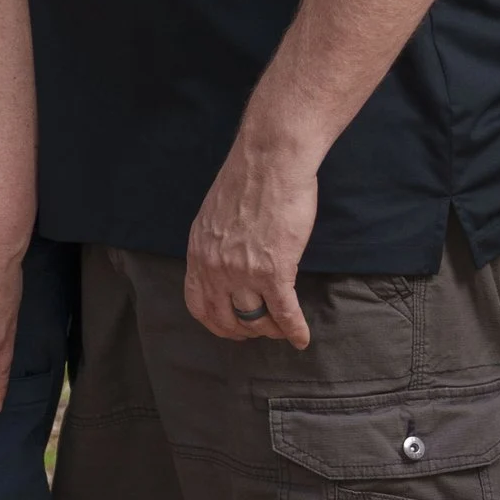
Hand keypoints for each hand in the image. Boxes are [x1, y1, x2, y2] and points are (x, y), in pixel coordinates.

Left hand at [184, 126, 316, 344]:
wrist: (270, 161)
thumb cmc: (248, 179)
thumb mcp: (214, 215)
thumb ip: (215, 243)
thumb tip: (225, 259)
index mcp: (198, 252)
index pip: (198, 304)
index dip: (215, 322)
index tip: (230, 327)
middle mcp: (215, 267)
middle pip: (225, 319)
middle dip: (243, 331)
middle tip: (259, 331)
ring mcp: (243, 271)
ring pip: (254, 319)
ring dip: (270, 329)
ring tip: (282, 329)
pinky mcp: (274, 270)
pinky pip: (283, 312)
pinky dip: (294, 330)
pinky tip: (301, 338)